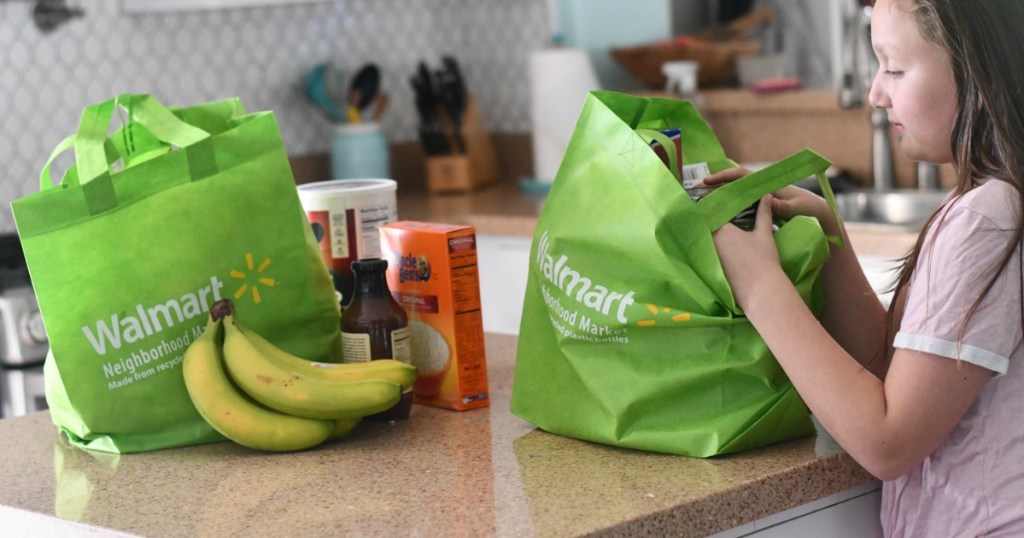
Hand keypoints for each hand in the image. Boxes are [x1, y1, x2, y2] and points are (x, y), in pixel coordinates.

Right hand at [704, 167, 836, 234]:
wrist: (821, 215)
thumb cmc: (810, 209)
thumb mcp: (797, 208)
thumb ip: (782, 205)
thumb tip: (767, 199)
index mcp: (768, 184)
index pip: (741, 176)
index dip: (723, 177)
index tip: (707, 181)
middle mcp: (763, 188)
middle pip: (734, 183)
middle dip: (716, 185)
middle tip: (696, 192)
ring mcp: (762, 197)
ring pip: (736, 194)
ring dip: (720, 197)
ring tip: (702, 204)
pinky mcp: (763, 207)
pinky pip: (742, 204)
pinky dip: (730, 207)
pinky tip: (719, 216)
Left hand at [712, 195, 786, 307]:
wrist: (761, 291)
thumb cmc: (764, 260)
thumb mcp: (764, 234)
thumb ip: (763, 213)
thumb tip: (766, 196)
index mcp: (721, 230)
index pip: (710, 212)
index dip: (710, 204)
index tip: (711, 197)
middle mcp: (710, 242)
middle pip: (703, 226)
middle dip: (706, 219)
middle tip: (710, 211)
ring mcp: (708, 257)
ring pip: (702, 240)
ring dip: (704, 233)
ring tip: (709, 225)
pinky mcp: (709, 270)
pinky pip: (703, 254)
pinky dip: (706, 248)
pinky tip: (712, 245)